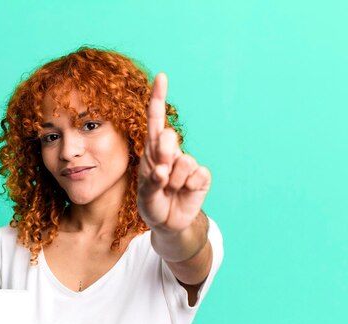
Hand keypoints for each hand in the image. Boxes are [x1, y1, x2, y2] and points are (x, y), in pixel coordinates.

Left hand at [138, 73, 211, 232]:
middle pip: (168, 136)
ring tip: (170, 190)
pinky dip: (187, 187)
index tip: (161, 77)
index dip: (158, 99)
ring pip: (183, 161)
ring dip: (173, 181)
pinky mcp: (202, 175)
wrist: (168, 223)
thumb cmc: (152, 204)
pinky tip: (184, 193)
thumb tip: (163, 171)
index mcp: (153, 150)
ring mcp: (187, 163)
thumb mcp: (145, 195)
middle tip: (160, 176)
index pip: (155, 120)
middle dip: (162, 155)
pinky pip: (196, 175)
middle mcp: (171, 152)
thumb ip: (151, 182)